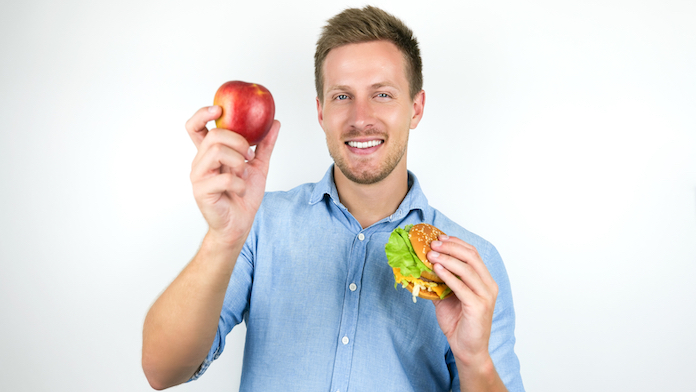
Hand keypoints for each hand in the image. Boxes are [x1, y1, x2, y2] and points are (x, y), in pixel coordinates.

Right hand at [186, 105, 279, 246]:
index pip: (195, 126)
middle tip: (249, 155)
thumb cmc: (244, 196)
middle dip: (238, 141)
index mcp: (209, 153)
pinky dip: (240, 184)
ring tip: (244, 173)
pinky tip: (241, 190)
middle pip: (213, 135)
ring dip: (238, 161)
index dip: (203, 114)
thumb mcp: (258, 166)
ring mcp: (198, 176)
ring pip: (216, 151)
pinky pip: (224, 178)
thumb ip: (264, 145)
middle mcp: (200, 162)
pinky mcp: (201, 191)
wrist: (239, 224)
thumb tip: (275, 122)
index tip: (220, 109)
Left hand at [429, 235, 498, 368]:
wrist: (467, 349)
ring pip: (467, 269)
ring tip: (431, 254)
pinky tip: (436, 269)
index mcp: (484, 281)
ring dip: (447, 259)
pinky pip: (462, 287)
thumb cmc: (459, 323)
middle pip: (471, 257)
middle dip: (451, 247)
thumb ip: (440, 281)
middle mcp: (488, 286)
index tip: (439, 237)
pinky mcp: (478, 307)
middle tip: (432, 243)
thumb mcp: (447, 297)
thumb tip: (422, 266)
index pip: (473, 254)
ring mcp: (485, 296)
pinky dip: (448, 276)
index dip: (456, 243)